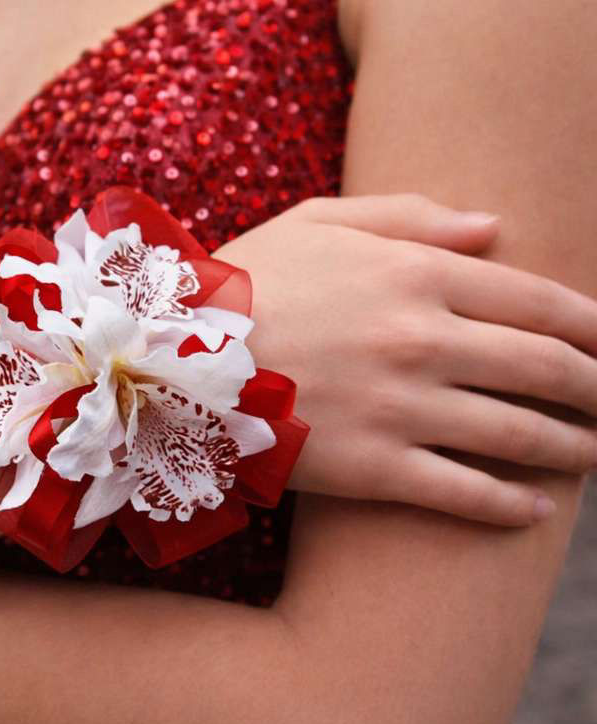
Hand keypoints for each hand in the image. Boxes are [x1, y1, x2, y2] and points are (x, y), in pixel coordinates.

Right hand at [215, 193, 596, 525]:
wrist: (170, 354)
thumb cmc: (245, 279)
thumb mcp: (318, 221)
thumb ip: (409, 215)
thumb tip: (494, 228)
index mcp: (414, 273)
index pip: (537, 300)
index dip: (591, 324)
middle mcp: (422, 339)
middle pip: (544, 367)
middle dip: (596, 387)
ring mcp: (401, 407)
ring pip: (519, 434)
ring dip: (571, 447)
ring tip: (592, 453)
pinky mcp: (373, 467)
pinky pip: (464, 492)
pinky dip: (511, 504)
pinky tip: (535, 508)